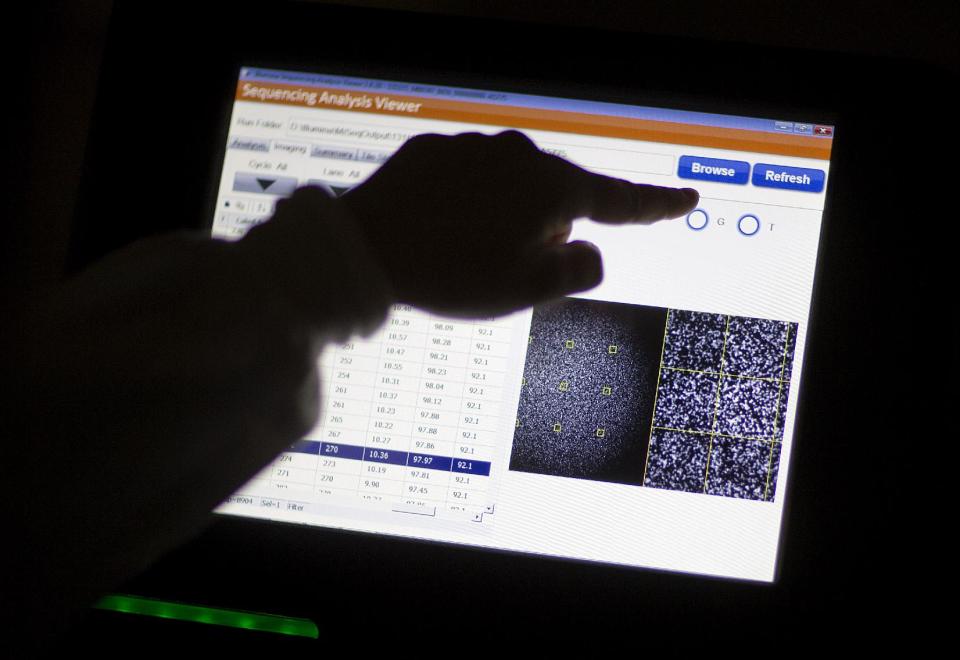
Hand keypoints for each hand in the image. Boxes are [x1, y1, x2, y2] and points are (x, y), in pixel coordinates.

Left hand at [339, 130, 698, 315]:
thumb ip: (576, 271)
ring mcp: (475, 150)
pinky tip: (437, 230)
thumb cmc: (451, 273)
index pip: (619, 201)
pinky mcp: (436, 153)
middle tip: (504, 269)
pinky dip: (464, 205)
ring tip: (462, 254)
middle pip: (556, 199)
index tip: (687, 198)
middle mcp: (519, 158)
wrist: (365, 249)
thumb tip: (588, 253)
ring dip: (501, 219)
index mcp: (552, 192)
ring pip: (510, 189)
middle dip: (545, 233)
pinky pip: (467, 181)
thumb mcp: (526, 290)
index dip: (657, 206)